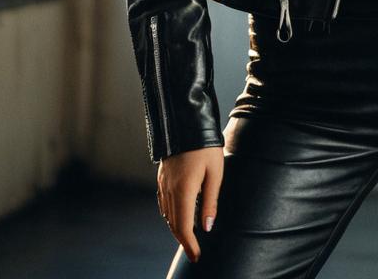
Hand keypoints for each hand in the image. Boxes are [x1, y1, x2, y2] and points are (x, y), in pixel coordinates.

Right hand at [156, 146, 224, 262]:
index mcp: (183, 191)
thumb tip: (207, 227)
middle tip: (194, 251)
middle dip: (183, 239)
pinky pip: (163, 203)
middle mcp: (169, 191)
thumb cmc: (206, 147)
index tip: (197, 255)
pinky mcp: (162, 177)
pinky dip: (170, 214)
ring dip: (177, 227)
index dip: (189, 244)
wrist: (187, 122)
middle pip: (173, 223)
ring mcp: (163, 184)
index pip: (183, 227)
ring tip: (189, 236)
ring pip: (167, 214)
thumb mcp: (215, 173)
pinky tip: (177, 215)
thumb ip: (210, 202)